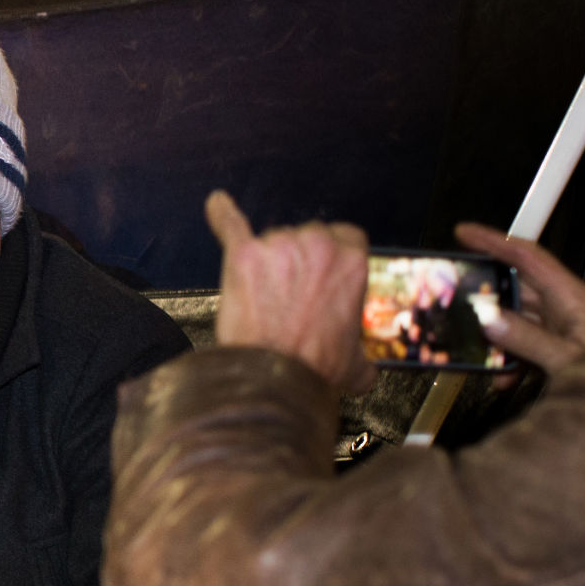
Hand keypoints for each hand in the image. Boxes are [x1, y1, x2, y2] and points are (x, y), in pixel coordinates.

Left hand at [206, 190, 374, 395]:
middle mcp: (317, 245)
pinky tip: (217, 205)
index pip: (347, 237)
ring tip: (265, 298)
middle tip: (292, 296)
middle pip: (309, 235)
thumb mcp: (355, 366)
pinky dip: (222, 215)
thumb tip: (366, 371)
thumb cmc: (312, 369)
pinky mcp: (243, 255)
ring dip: (270, 262)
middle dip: (301, 262)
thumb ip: (363, 358)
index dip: (333, 257)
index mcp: (351, 263)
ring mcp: (278, 246)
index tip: (324, 275)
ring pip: (274, 240)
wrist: (273, 379)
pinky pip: (231, 225)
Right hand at [456, 223, 584, 372]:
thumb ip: (527, 340)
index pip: (528, 257)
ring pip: (519, 319)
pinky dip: (511, 359)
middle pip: (518, 287)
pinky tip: (503, 379)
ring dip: (497, 336)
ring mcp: (565, 328)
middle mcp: (568, 307)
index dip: (495, 242)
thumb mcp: (566, 359)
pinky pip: (527, 343)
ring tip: (477, 348)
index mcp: (573, 297)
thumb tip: (491, 319)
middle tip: (459, 296)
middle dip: (487, 295)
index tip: (465, 234)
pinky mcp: (562, 348)